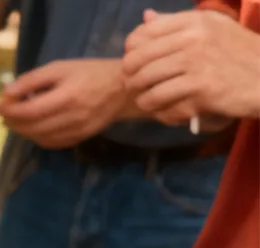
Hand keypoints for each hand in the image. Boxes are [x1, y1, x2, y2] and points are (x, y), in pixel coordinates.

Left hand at [0, 60, 129, 148]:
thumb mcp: (60, 68)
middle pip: (32, 126)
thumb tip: (6, 92)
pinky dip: (36, 137)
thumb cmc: (89, 72)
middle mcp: (72, 117)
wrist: (122, 88)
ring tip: (13, 120)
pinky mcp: (78, 139)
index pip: (30, 110)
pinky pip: (50, 143)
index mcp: (67, 96)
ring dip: (22, 131)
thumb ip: (33, 80)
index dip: (10, 110)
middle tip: (3, 114)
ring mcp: (76, 131)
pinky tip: (31, 129)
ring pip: (39, 137)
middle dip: (13, 121)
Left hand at [123, 9, 259, 123]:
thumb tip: (146, 17)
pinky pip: (162, 103)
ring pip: (146, 83)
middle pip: (138, 60)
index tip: (133, 63)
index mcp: (194, 21)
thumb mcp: (211, 28)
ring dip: (141, 96)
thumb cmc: (236, 52)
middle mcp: (193, 39)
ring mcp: (197, 64)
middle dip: (130, 76)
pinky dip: (157, 110)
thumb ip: (176, 24)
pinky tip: (160, 111)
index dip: (130, 52)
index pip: (143, 34)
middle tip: (132, 86)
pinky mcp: (201, 89)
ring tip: (145, 100)